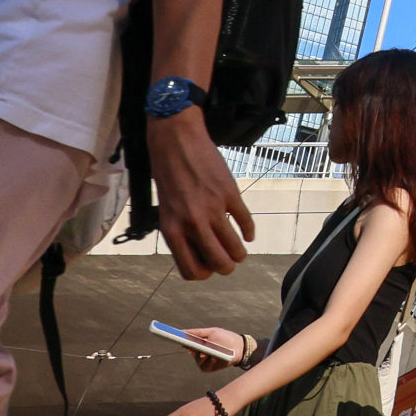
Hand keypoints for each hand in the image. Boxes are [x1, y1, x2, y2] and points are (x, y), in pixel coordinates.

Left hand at [147, 112, 253, 278]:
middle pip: (218, 264)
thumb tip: (199, 254)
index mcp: (173, 230)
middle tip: (229, 262)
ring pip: (234, 248)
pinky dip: (249, 232)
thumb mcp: (166, 210)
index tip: (208, 265)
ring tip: (240, 250)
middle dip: (227, 267)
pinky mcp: (230, 194)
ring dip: (240, 254)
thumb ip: (180, 234)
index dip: (204, 273)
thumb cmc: (168, 176)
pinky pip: (245, 222)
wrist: (176, 142)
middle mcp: (192, 223)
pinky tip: (248, 233)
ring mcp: (213, 209)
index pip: (192, 270)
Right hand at [176, 326, 250, 368]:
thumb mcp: (211, 332)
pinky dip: (211, 362)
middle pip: (192, 353)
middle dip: (192, 349)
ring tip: (207, 352)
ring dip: (204, 356)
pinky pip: (207, 366)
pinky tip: (215, 357)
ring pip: (199, 361)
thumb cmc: (225, 338)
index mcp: (198, 345)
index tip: (176, 339)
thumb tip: (183, 332)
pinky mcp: (211, 368)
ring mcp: (205, 363)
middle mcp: (199, 355)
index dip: (181, 342)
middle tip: (190, 345)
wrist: (240, 346)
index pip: (187, 344)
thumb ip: (198, 332)